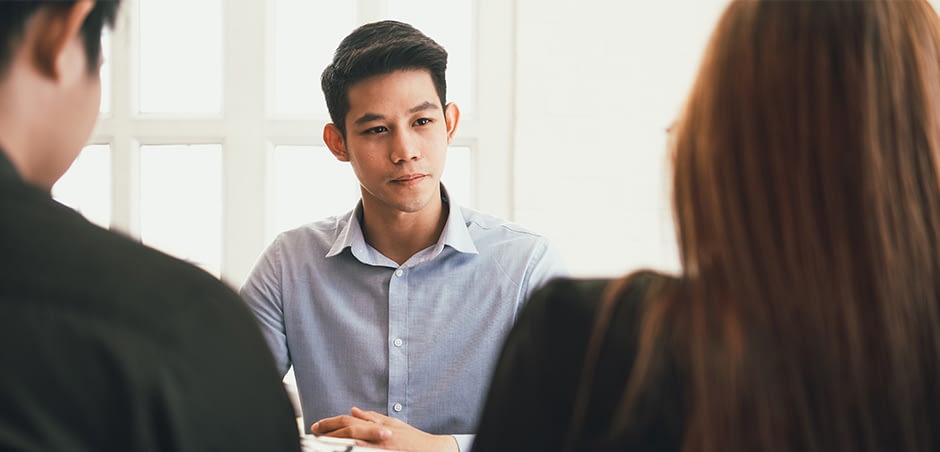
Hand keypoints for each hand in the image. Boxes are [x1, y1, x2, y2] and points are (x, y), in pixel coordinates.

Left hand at [311, 406, 458, 451]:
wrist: (432, 451)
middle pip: (346, 433)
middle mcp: (376, 437)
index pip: (348, 421)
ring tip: (320, 444)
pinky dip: (350, 450)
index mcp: (376, 426)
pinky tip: (339, 450)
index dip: (330, 423)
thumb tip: (354, 410)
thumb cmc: (412, 439)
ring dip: (334, 444)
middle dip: (327, 433)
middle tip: (313, 435)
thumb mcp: (393, 423)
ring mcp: (379, 449)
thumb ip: (372, 417)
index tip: (316, 427)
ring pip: (351, 446)